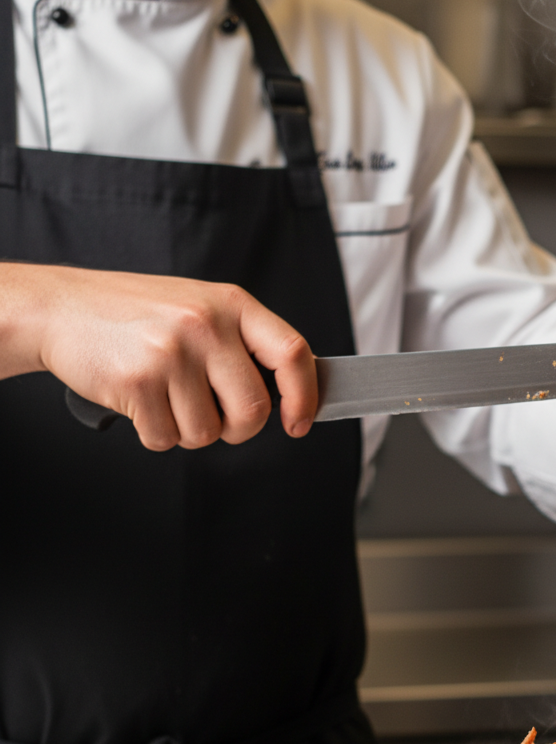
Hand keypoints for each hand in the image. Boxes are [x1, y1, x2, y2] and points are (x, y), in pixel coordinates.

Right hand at [0, 263, 316, 450]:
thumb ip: (243, 345)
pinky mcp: (139, 381)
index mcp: (233, 304)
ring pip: (207, 432)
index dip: (304, 396)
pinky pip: (166, 439)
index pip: (292, 354)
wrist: (62, 307)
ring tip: (165, 395)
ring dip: (188, 430)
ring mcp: (172, 352)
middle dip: (237, 429)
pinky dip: (156, 433)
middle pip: (253, 410)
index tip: (299, 421)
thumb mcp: (202, 308)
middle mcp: (206, 325)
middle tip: (214, 416)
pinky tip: (142, 401)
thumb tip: (290, 395)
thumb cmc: (137, 314)